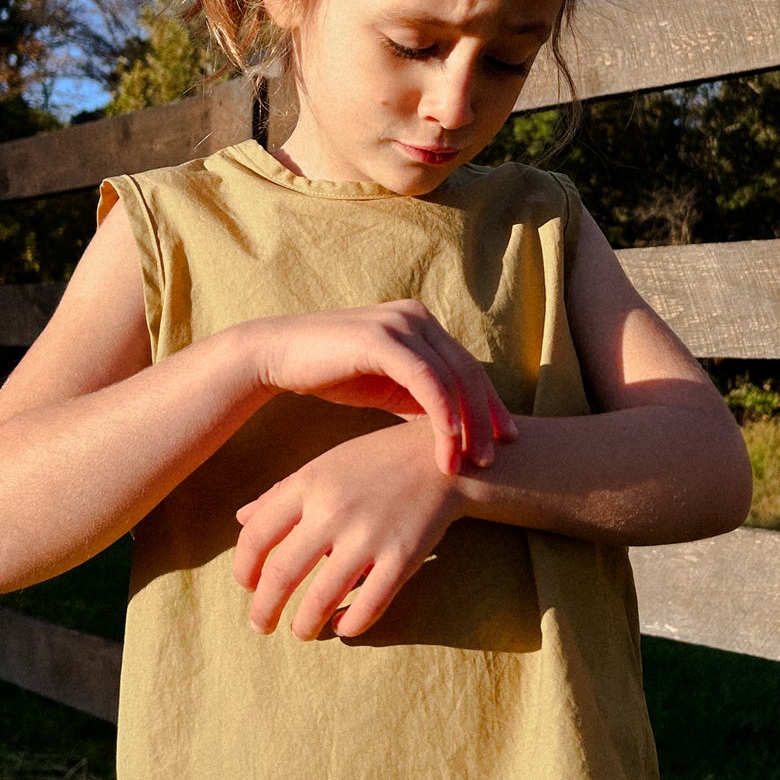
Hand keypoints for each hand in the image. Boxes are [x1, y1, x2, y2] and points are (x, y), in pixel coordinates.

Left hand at [233, 421, 464, 639]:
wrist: (444, 457)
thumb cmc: (376, 461)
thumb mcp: (325, 465)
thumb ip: (282, 492)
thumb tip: (240, 519)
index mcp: (309, 483)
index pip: (256, 536)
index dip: (243, 568)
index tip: (246, 586)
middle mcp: (333, 510)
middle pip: (281, 575)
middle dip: (264, 610)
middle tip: (260, 626)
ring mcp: (369, 535)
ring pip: (321, 599)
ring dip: (304, 625)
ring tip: (301, 632)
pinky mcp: (402, 557)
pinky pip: (368, 606)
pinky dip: (350, 625)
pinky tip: (343, 626)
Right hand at [250, 300, 515, 474]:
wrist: (276, 356)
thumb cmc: (330, 373)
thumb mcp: (385, 387)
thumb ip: (418, 399)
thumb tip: (450, 431)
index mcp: (422, 324)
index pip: (468, 368)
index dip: (489, 405)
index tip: (504, 440)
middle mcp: (417, 317)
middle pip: (468, 372)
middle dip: (485, 418)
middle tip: (493, 457)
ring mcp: (401, 324)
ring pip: (451, 378)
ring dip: (464, 424)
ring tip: (468, 462)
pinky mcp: (382, 339)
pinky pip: (426, 379)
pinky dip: (442, 411)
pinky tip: (448, 440)